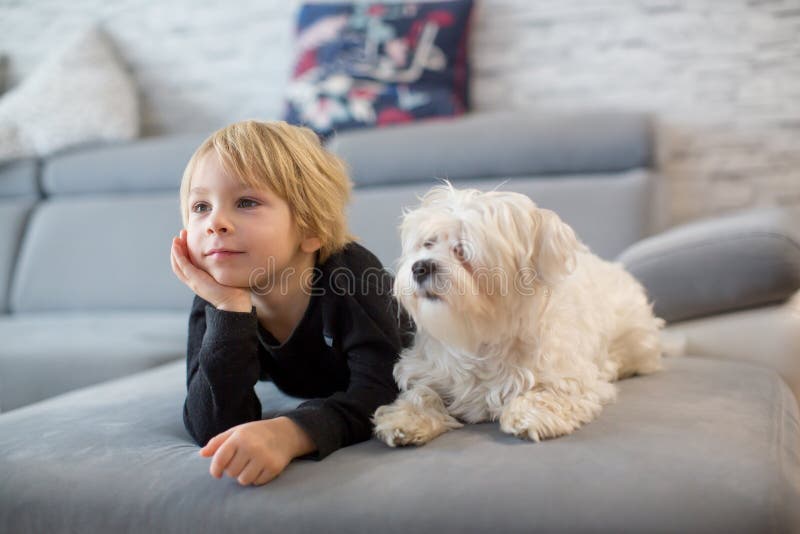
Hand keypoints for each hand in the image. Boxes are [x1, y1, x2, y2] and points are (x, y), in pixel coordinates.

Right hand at [170, 229, 250, 311]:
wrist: (234, 303)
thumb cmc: (236, 290)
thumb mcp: (227, 274)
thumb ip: (226, 265)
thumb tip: (234, 254)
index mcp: (201, 279)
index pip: (189, 264)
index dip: (186, 251)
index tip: (188, 238)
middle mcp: (194, 280)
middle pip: (180, 263)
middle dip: (179, 248)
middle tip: (181, 234)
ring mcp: (193, 280)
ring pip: (178, 264)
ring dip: (175, 250)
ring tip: (177, 238)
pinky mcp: (194, 279)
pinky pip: (182, 265)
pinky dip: (178, 254)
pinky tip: (176, 244)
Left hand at [199, 417, 315, 485]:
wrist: (285, 433)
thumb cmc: (256, 433)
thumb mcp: (237, 432)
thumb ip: (218, 442)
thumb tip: (202, 454)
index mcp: (239, 437)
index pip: (220, 459)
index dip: (215, 470)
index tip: (216, 474)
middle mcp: (251, 446)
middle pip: (231, 472)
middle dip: (233, 470)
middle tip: (241, 462)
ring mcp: (264, 457)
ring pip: (243, 480)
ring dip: (244, 476)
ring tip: (250, 466)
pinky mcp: (274, 467)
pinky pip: (257, 482)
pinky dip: (257, 478)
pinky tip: (261, 468)